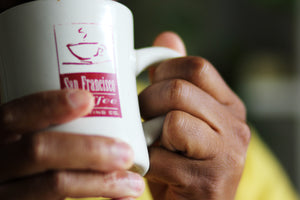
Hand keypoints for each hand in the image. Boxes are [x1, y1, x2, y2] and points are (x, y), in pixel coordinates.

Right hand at [0, 89, 143, 199]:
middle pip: (38, 150)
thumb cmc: (28, 158)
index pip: (13, 116)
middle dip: (89, 149)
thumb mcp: (23, 138)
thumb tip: (92, 101)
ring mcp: (8, 193)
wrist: (16, 187)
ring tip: (134, 183)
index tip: (88, 100)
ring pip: (53, 186)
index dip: (48, 105)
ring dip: (101, 183)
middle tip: (126, 152)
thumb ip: (43, 125)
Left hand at [139, 32, 249, 199]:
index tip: (150, 85)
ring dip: (146, 131)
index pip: (197, 67)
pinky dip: (146, 160)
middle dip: (147, 101)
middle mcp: (235, 126)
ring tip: (148, 142)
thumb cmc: (184, 159)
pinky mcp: (207, 181)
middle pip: (179, 90)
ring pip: (172, 119)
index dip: (163, 71)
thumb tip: (167, 37)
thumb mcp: (185, 117)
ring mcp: (226, 154)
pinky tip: (151, 165)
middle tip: (140, 117)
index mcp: (230, 106)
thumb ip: (179, 79)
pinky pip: (161, 155)